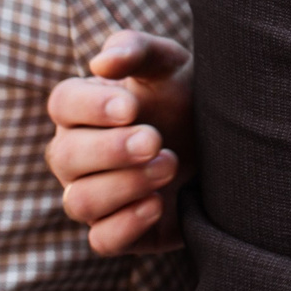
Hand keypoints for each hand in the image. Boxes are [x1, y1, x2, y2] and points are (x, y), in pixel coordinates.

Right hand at [46, 30, 192, 254]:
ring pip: (79, 201)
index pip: (62, 105)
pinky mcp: (119, 231)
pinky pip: (101, 240)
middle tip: (155, 140)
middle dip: (111, 149)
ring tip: (169, 164)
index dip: (89, 107)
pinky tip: (158, 203)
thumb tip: (101, 62)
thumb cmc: (185, 96)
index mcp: (83, 109)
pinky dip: (126, 225)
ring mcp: (95, 194)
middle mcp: (78, 155)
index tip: (130, 107)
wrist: (227, 142)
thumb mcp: (170, 64)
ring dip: (124, 185)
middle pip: (65, 157)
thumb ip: (137, 50)